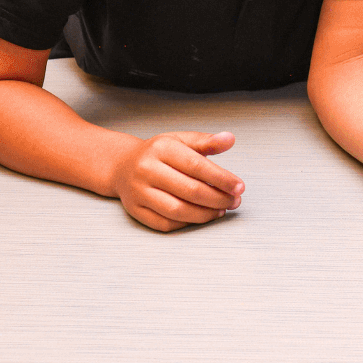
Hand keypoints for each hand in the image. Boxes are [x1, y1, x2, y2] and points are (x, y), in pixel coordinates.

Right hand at [110, 130, 244, 231]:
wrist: (122, 165)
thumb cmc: (157, 153)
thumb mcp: (181, 140)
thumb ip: (207, 142)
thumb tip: (229, 139)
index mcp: (161, 148)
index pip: (197, 166)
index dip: (222, 179)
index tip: (239, 187)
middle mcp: (147, 170)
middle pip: (190, 190)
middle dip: (218, 198)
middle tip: (234, 201)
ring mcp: (139, 192)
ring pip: (178, 210)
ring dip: (205, 214)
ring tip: (221, 209)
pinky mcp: (135, 210)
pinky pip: (165, 224)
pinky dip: (187, 223)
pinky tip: (201, 216)